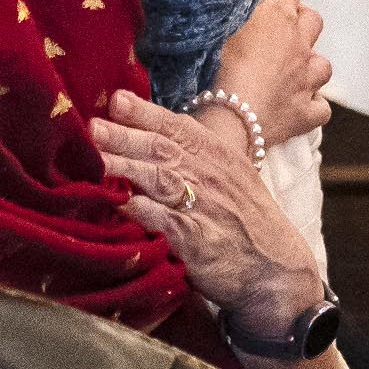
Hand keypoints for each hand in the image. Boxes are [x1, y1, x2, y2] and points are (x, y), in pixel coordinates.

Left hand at [92, 90, 322, 335]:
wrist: (276, 267)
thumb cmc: (247, 219)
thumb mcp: (231, 175)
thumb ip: (196, 153)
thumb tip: (151, 133)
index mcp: (218, 155)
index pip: (177, 126)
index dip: (145, 112)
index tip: (117, 100)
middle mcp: (210, 175)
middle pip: (162, 149)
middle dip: (125, 135)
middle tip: (92, 126)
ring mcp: (204, 207)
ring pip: (159, 179)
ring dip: (125, 167)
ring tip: (95, 160)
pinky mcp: (196, 241)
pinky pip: (164, 221)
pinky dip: (140, 210)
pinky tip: (117, 203)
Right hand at [213, 0, 331, 142]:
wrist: (230, 118)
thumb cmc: (216, 68)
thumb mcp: (217, 28)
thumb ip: (232, 11)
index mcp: (278, 17)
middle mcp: (300, 44)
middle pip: (313, 20)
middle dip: (301, 20)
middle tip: (280, 29)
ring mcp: (308, 79)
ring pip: (323, 64)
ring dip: (310, 65)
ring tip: (291, 71)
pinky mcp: (307, 112)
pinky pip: (321, 107)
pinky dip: (312, 105)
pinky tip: (299, 105)